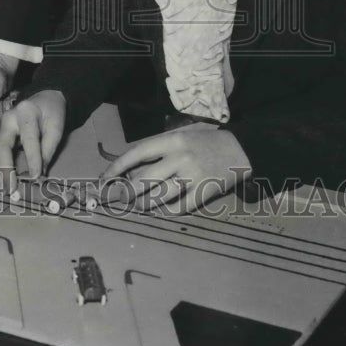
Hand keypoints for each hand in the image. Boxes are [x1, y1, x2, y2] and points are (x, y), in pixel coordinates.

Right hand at [0, 91, 65, 194]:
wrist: (42, 99)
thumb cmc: (50, 113)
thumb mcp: (56, 127)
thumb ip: (49, 149)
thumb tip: (40, 174)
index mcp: (26, 113)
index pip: (28, 139)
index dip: (32, 159)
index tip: (35, 177)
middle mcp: (8, 119)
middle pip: (2, 144)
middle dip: (4, 168)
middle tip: (10, 187)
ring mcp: (0, 126)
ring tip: (3, 188)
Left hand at [100, 126, 250, 212]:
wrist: (239, 149)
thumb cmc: (205, 140)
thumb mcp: (181, 134)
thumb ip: (159, 147)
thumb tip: (131, 167)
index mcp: (172, 140)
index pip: (137, 153)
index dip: (117, 167)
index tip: (105, 178)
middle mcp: (180, 157)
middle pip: (145, 179)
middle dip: (130, 191)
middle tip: (123, 197)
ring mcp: (192, 176)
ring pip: (159, 196)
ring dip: (145, 204)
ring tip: (140, 205)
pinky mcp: (204, 192)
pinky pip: (179, 207)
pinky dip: (167, 211)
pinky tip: (162, 210)